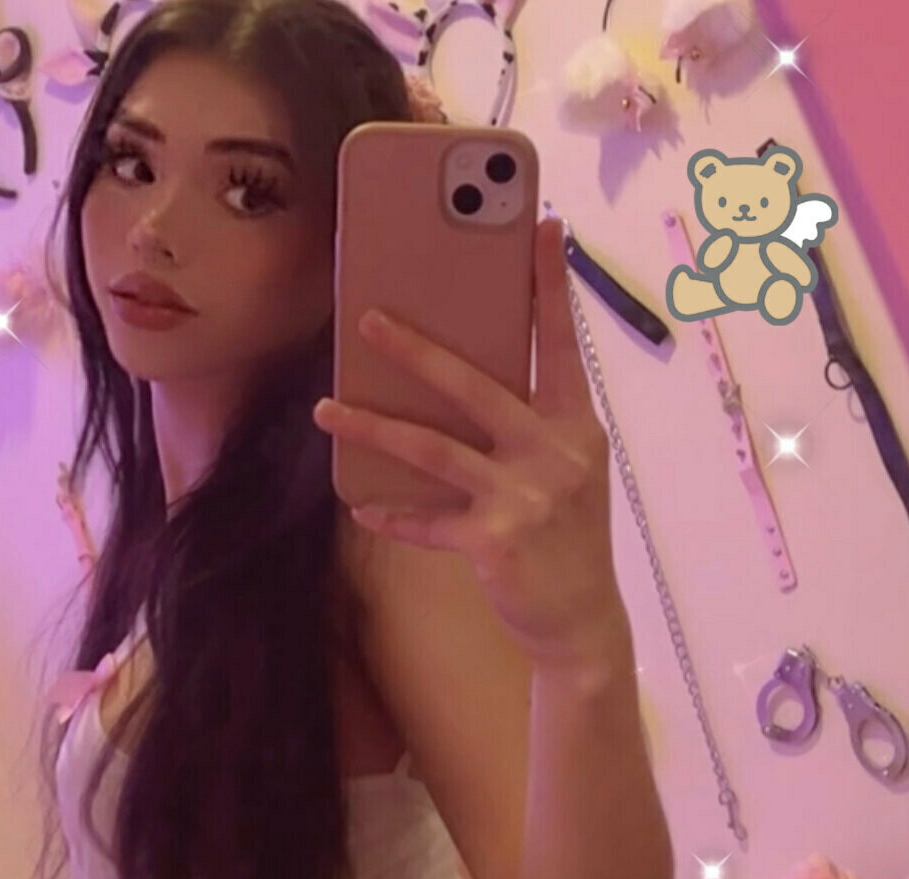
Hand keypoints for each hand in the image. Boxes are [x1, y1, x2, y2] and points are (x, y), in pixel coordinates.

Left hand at [312, 217, 627, 664]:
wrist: (582, 621)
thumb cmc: (566, 537)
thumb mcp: (567, 471)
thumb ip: (531, 424)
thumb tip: (460, 379)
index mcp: (576, 426)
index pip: (562, 345)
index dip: (550, 287)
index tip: (542, 227)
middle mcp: (555, 454)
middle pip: (477, 386)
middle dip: (417, 350)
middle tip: (366, 319)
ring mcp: (526, 497)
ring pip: (435, 449)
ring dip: (374, 426)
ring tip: (326, 408)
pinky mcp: (496, 541)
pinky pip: (428, 522)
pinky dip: (394, 515)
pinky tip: (362, 507)